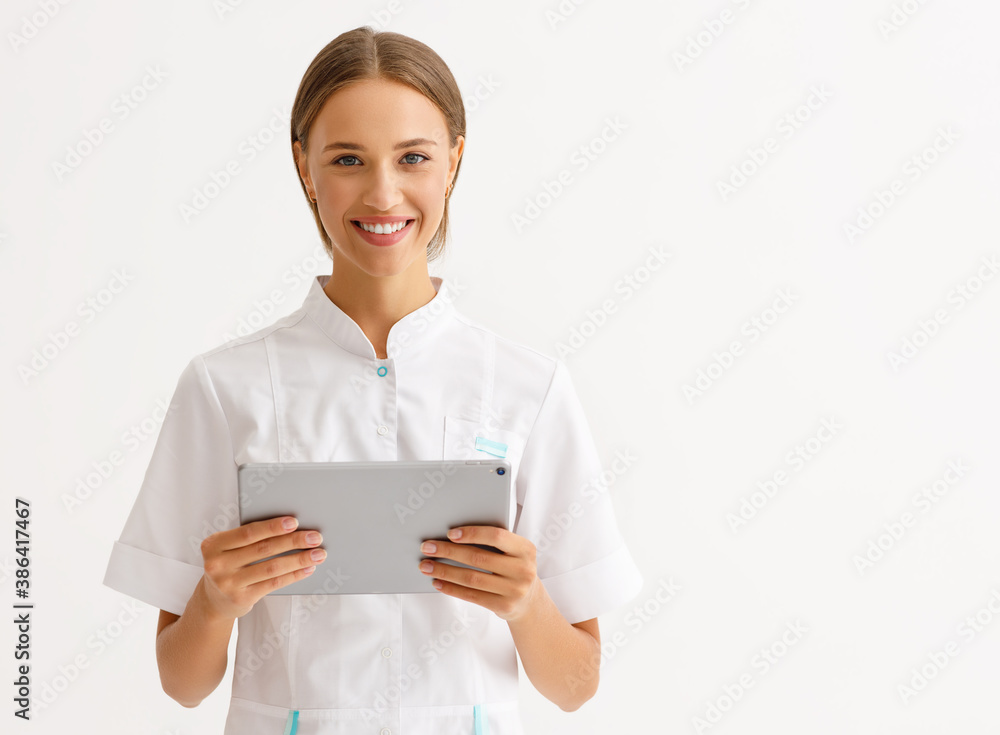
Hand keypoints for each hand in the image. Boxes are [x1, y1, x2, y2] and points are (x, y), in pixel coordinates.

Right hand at [199, 516, 325, 619]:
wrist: (213, 600)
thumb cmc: (229, 565)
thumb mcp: (228, 549)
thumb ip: (249, 538)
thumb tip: (291, 526)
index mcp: (213, 545)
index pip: (248, 533)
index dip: (272, 527)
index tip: (294, 522)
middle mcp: (217, 565)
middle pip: (263, 549)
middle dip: (293, 541)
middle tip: (315, 537)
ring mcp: (229, 584)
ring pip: (272, 567)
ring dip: (299, 559)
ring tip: (318, 554)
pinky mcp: (241, 599)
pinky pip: (274, 583)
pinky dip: (294, 575)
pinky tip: (307, 568)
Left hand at [418, 526, 540, 621]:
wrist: (529, 602)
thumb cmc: (514, 569)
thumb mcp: (515, 552)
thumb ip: (495, 542)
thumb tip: (453, 535)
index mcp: (525, 549)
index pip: (496, 536)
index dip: (472, 534)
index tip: (449, 533)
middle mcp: (522, 569)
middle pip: (478, 558)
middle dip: (448, 551)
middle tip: (427, 547)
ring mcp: (514, 590)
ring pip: (471, 578)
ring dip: (444, 571)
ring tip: (426, 566)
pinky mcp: (503, 606)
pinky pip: (471, 595)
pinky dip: (451, 588)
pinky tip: (438, 582)